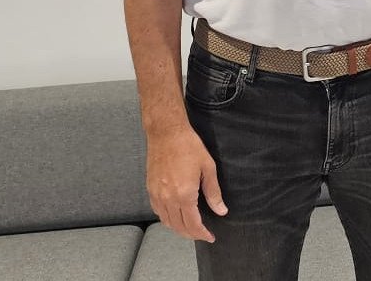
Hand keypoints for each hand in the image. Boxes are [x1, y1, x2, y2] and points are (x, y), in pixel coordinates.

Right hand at [146, 124, 226, 241]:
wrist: (166, 133)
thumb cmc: (188, 146)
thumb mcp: (208, 168)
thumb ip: (214, 192)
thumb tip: (221, 210)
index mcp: (184, 194)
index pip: (193, 224)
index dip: (202, 234)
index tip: (210, 237)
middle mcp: (168, 198)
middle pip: (179, 227)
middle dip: (192, 234)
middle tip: (202, 234)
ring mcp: (157, 194)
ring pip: (166, 221)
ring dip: (178, 228)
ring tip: (190, 227)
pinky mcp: (150, 189)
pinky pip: (157, 211)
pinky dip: (167, 218)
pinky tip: (175, 215)